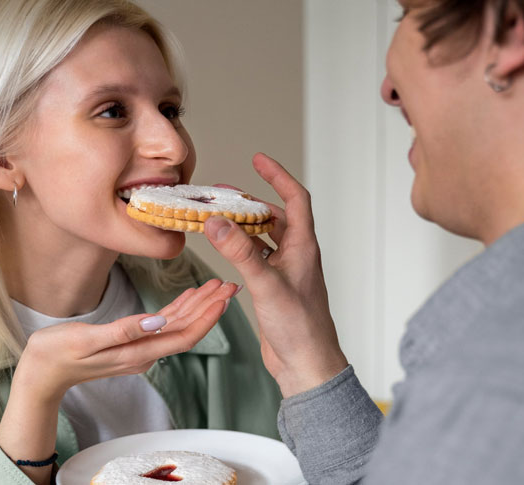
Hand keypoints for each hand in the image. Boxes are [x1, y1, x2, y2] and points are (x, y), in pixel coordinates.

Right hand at [17, 278, 238, 401]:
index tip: (224, 299)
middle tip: (232, 284)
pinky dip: (179, 308)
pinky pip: (163, 324)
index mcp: (138, 352)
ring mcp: (140, 348)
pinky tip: (189, 296)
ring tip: (218, 285)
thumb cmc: (56, 354)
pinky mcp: (132, 341)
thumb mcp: (86, 340)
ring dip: (199, 305)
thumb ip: (122, 332)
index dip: (206, 318)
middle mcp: (145, 352)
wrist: (40, 374)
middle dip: (211, 306)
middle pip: (187, 329)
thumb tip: (157, 322)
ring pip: (179, 325)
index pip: (183, 336)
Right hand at [204, 153, 347, 396]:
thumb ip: (241, 253)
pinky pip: (257, 258)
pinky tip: (224, 248)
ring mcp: (285, 271)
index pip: (295, 200)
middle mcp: (297, 255)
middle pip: (275, 216)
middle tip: (221, 194)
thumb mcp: (267, 285)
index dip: (278, 176)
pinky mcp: (274, 288)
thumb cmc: (299, 328)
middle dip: (250, 201)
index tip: (259, 160)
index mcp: (304, 247)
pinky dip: (241, 249)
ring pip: (264, 238)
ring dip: (243, 225)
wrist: (306, 365)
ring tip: (217, 216)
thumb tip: (217, 221)